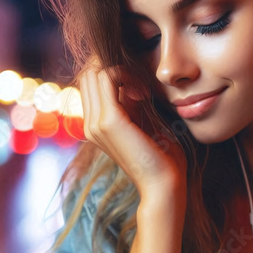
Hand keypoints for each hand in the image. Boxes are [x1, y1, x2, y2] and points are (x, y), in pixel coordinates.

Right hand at [76, 54, 187, 201]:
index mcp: (95, 126)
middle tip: (140, 87)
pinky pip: (108, 77)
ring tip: (142, 91)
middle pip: (89, 74)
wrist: (163, 184)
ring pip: (95, 72)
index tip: (139, 89)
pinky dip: (126, 75)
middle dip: (114, 69)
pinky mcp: (108, 120)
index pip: (90, 83)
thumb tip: (129, 84)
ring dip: (122, 72)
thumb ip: (131, 104)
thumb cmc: (161, 156)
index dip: (113, 74)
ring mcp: (95, 123)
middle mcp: (90, 124)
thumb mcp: (142, 123)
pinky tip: (143, 93)